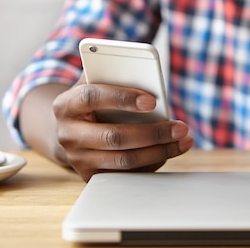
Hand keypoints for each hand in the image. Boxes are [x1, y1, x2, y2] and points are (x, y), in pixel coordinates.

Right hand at [52, 77, 193, 180]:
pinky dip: (152, 163)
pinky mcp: (90, 176)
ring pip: (125, 159)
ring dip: (159, 151)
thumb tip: (145, 73)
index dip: (122, 98)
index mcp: (66, 104)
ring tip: (183, 140)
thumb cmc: (91, 101)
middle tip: (181, 127)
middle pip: (115, 137)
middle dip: (153, 133)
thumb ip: (112, 75)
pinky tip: (169, 151)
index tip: (153, 101)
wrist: (69, 130)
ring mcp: (78, 159)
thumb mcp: (94, 83)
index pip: (92, 97)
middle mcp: (68, 134)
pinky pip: (127, 174)